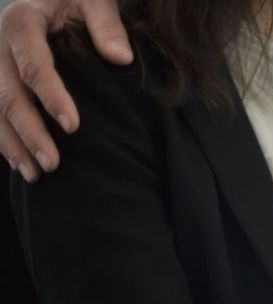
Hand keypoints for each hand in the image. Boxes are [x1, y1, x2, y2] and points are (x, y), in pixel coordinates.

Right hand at [0, 0, 131, 180]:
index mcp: (22, 21)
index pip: (33, 64)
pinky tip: (21, 165)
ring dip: (12, 144)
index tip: (73, 126)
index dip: (50, 96)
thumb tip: (122, 57)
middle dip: (29, 131)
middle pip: (7, 93)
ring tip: (36, 174)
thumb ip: (106, 24)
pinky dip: (4, 141)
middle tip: (53, 163)